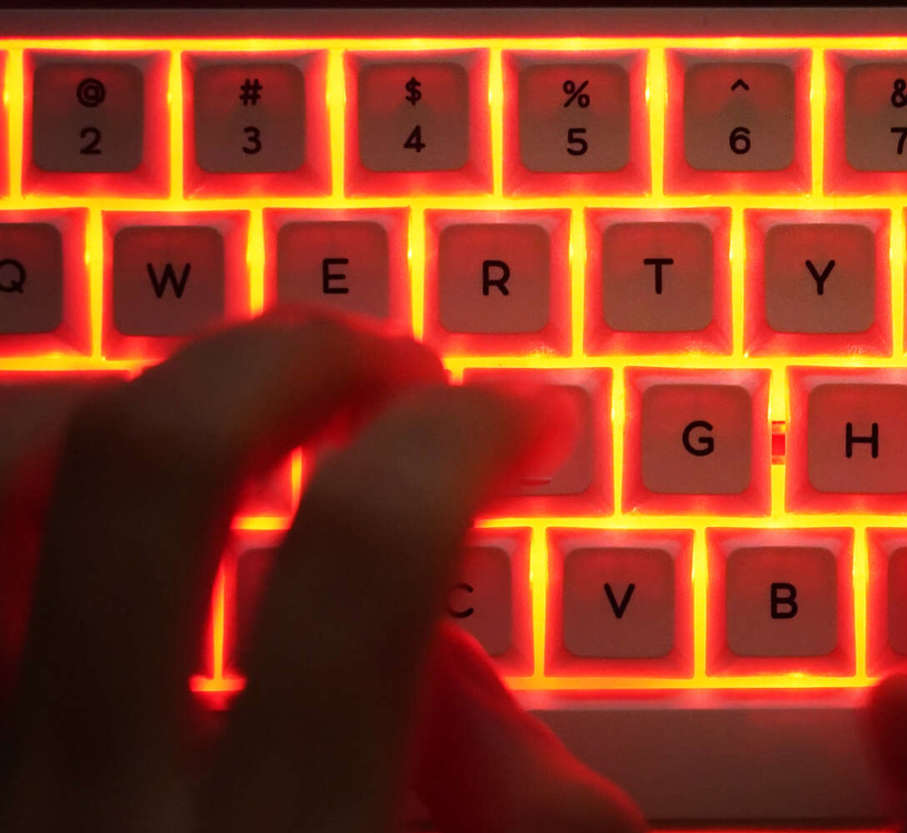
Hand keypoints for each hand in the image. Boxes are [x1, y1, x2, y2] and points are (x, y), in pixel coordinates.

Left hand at [0, 312, 642, 832]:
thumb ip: (525, 809)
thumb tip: (469, 658)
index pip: (369, 548)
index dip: (466, 432)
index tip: (522, 416)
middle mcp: (98, 796)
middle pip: (166, 458)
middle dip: (303, 357)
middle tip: (390, 368)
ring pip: (13, 476)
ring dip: (150, 396)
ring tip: (252, 408)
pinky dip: (39, 469)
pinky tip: (116, 484)